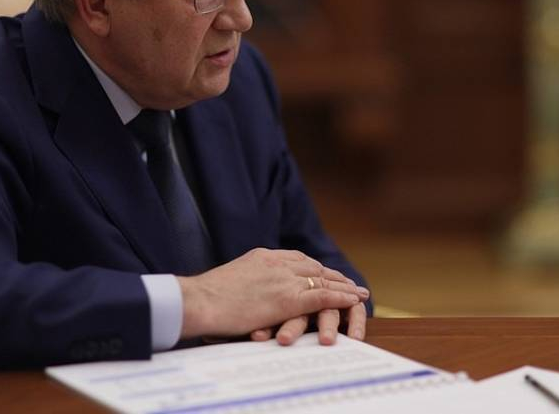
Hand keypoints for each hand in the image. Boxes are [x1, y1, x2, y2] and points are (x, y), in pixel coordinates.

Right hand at [177, 248, 366, 339]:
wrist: (199, 301)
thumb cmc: (204, 299)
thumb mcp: (228, 282)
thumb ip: (245, 283)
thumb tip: (244, 293)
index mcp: (261, 257)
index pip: (296, 259)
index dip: (313, 268)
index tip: (324, 273)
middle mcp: (276, 263)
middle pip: (313, 267)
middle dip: (333, 275)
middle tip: (349, 282)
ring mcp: (283, 280)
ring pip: (323, 280)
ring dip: (343, 286)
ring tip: (359, 293)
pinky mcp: (288, 299)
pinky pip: (322, 297)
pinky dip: (341, 298)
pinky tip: (353, 301)